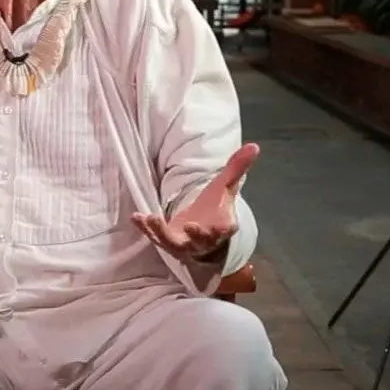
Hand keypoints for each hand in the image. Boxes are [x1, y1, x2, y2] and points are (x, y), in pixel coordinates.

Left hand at [132, 143, 259, 261]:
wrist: (201, 234)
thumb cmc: (214, 209)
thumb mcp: (225, 188)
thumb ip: (237, 168)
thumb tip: (254, 145)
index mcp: (222, 227)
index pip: (225, 230)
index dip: (223, 229)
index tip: (223, 225)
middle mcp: (203, 240)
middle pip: (201, 241)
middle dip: (196, 235)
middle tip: (189, 226)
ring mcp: (183, 245)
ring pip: (173, 243)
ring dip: (161, 232)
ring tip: (151, 219)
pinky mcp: (166, 244)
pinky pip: (154, 238)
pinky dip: (145, 229)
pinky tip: (136, 217)